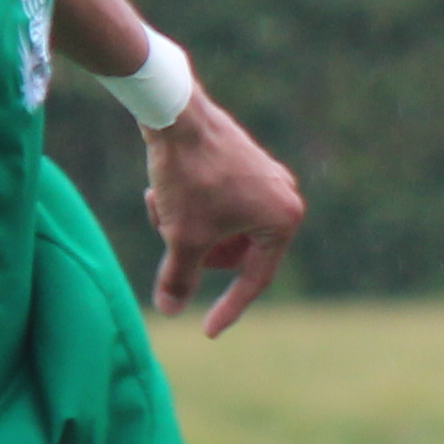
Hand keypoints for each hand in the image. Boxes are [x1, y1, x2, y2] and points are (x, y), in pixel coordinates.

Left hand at [144, 89, 304, 333]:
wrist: (175, 113)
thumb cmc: (189, 176)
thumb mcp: (182, 237)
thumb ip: (180, 278)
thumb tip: (171, 311)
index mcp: (284, 220)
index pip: (255, 279)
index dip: (228, 308)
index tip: (207, 330)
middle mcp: (284, 198)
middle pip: (236, 253)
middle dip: (196, 250)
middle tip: (167, 234)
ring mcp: (266, 178)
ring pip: (222, 228)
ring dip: (187, 227)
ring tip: (158, 206)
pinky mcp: (245, 164)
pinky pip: (219, 204)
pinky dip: (191, 207)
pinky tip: (162, 190)